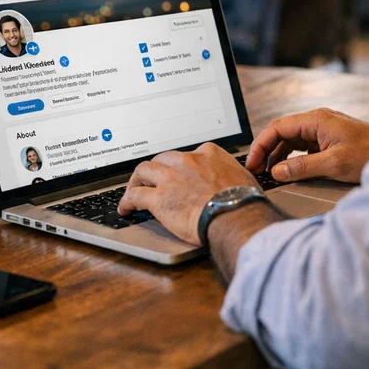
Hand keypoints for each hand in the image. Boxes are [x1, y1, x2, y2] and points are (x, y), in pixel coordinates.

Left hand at [118, 143, 258, 245]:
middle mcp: (186, 161)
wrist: (234, 215)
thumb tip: (234, 181)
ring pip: (144, 170)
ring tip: (134, 189)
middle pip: (162, 158)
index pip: (186, 154)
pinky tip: (126, 208)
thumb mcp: (241, 177)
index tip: (178, 173)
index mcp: (207, 153)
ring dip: (137, 180)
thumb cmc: (242, 201)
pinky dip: (127, 200)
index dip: (179, 165)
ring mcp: (171, 178)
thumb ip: (230, 174)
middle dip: (156, 169)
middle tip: (152, 180)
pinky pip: (135, 195)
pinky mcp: (158, 198)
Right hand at [246, 108, 368, 183]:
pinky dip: (291, 157)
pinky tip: (287, 170)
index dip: (260, 145)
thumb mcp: (334, 164)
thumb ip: (303, 167)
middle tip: (255, 171)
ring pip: (291, 140)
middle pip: (281, 133)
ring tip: (268, 174)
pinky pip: (302, 146)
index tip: (252, 162)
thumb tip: (277, 172)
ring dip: (277, 155)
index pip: (277, 127)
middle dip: (266, 151)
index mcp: (316, 120)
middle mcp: (317, 121)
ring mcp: (322, 130)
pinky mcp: (328, 140)